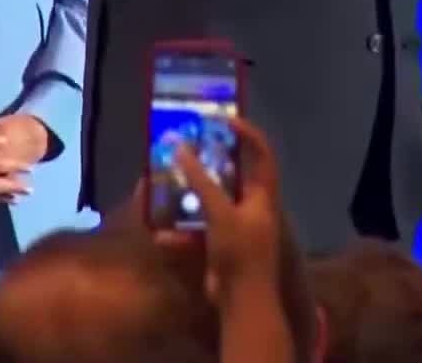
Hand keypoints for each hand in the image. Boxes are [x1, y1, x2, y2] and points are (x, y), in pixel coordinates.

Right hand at [172, 115, 282, 294]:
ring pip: (211, 204)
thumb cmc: (241, 251)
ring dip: (189, 198)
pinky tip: (159, 236)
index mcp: (262, 194)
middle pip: (233, 176)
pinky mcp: (220, 247)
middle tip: (189, 144)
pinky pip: (198, 232)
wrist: (242, 301)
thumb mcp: (221, 213)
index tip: (223, 120)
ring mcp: (236, 227)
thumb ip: (201, 182)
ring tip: (166, 185)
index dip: (247, 134)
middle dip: (210, 162)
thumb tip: (181, 149)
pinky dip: (181, 234)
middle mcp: (251, 207)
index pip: (261, 154)